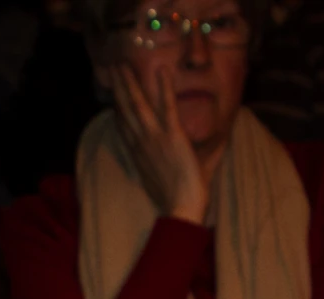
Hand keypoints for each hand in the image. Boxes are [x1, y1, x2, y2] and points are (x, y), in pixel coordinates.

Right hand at [113, 62, 210, 223]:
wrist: (182, 209)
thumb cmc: (179, 199)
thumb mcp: (174, 176)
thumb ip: (189, 157)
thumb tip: (212, 144)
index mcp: (139, 154)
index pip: (124, 127)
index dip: (117, 109)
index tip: (112, 95)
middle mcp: (141, 143)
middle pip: (125, 110)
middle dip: (118, 88)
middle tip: (111, 68)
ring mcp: (154, 138)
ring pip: (137, 104)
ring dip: (129, 83)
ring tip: (122, 64)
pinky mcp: (172, 136)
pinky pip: (167, 107)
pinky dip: (165, 88)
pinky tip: (162, 70)